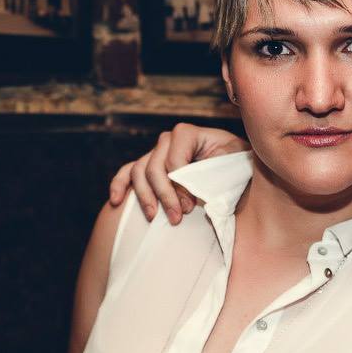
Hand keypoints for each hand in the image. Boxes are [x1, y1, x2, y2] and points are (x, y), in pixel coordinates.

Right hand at [109, 123, 248, 223]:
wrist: (233, 165)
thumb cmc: (234, 164)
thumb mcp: (231, 163)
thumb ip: (213, 172)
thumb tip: (195, 191)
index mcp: (188, 133)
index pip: (174, 161)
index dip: (180, 186)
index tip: (191, 206)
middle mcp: (168, 139)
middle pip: (154, 168)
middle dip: (164, 195)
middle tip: (176, 218)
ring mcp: (156, 152)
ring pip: (139, 172)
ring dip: (145, 197)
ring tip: (154, 218)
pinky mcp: (148, 164)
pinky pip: (128, 172)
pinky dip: (119, 185)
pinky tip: (117, 202)